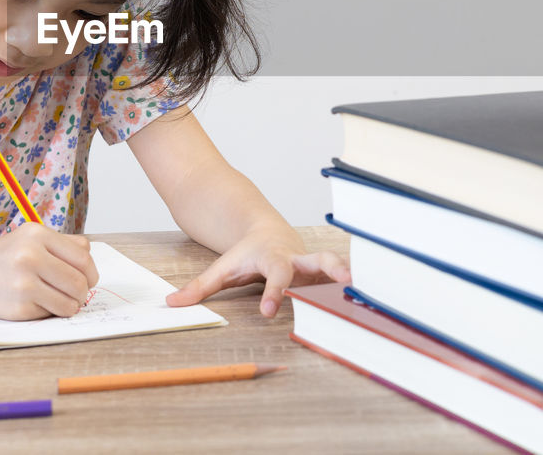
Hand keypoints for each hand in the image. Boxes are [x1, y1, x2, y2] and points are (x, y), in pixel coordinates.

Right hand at [0, 222, 98, 320]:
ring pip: (70, 302)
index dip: (91, 272)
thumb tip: (90, 258)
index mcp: (36, 234)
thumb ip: (61, 245)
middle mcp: (30, 256)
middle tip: (76, 295)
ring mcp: (23, 283)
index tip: (88, 279)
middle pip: (80, 282)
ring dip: (70, 306)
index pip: (83, 257)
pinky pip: (50, 315)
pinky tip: (33, 304)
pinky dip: (48, 313)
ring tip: (58, 301)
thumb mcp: (27, 238)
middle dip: (83, 292)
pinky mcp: (18, 308)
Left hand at [165, 225, 350, 317]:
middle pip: (317, 260)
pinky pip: (341, 280)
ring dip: (351, 276)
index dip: (273, 292)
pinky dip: (354, 288)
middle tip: (344, 280)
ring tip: (368, 290)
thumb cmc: (245, 255)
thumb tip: (172, 303)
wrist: (267, 232)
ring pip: (336, 266)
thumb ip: (199, 288)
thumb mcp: (221, 268)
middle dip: (331, 268)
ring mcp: (314, 265)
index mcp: (273, 258)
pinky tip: (370, 302)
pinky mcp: (324, 274)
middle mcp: (298, 259)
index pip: (275, 275)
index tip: (268, 311)